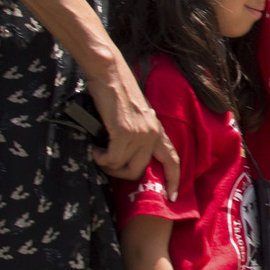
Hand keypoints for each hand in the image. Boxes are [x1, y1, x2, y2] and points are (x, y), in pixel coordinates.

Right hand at [83, 57, 179, 183]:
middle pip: (141, 171)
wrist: (109, 73)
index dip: (174, 179)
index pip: (172, 159)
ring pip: (123, 167)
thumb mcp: (133, 114)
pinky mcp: (125, 132)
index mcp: (156, 129)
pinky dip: (101, 158)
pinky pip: (112, 159)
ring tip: (99, 153)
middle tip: (107, 165)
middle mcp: (152, 133)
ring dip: (108, 165)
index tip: (173, 197)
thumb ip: (135, 131)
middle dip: (121, 174)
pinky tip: (95, 150)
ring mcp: (140, 133)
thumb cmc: (115, 91)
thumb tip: (124, 151)